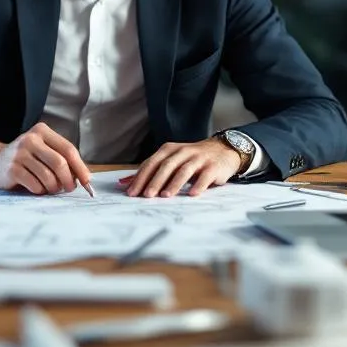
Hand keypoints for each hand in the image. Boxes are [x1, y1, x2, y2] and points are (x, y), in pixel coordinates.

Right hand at [0, 122, 92, 195]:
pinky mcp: (12, 169)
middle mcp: (31, 139)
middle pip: (60, 163)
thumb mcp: (43, 150)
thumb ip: (62, 159)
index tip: (88, 181)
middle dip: (69, 180)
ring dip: (54, 188)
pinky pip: (35, 185)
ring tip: (51, 188)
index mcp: (42, 131)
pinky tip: (37, 188)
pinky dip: (40, 191)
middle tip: (70, 188)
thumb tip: (84, 177)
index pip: (68, 149)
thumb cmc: (26, 158)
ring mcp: (20, 153)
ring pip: (48, 177)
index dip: (80, 167)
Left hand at [118, 138, 242, 197]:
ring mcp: (199, 159)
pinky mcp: (213, 167)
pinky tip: (192, 195)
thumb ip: (149, 171)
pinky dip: (198, 185)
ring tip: (165, 196)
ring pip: (184, 170)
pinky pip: (205, 176)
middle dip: (155, 181)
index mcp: (169, 150)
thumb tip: (124, 183)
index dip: (141, 177)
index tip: (132, 192)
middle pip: (166, 166)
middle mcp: (183, 152)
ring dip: (174, 184)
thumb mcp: (170, 160)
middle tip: (146, 195)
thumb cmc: (191, 159)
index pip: (152, 163)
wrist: (223, 151)